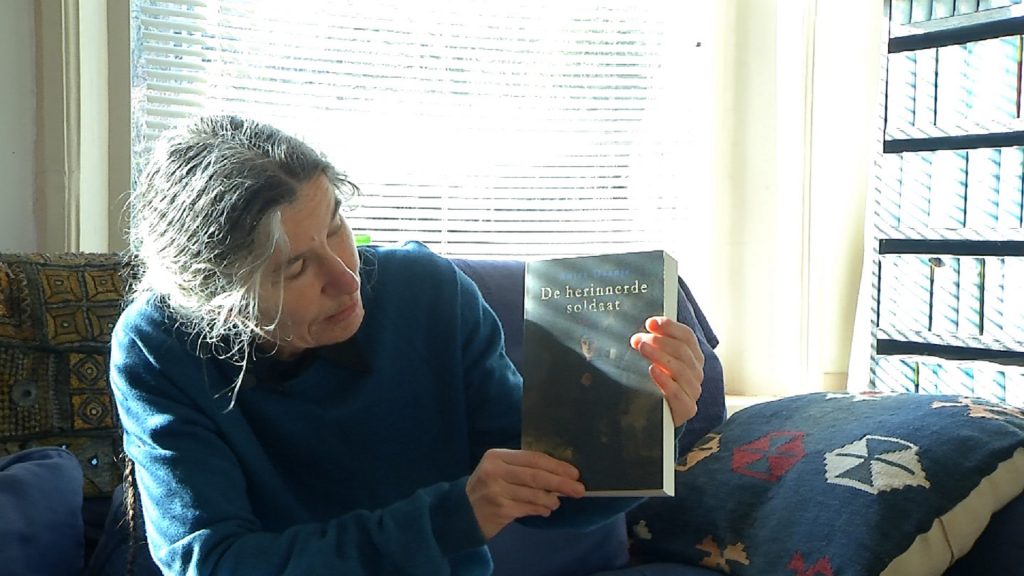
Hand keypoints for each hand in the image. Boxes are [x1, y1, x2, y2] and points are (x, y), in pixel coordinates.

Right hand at [466, 449, 584, 538]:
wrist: (460, 512)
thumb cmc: (486, 488)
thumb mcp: (499, 471)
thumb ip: (523, 470)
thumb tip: (559, 474)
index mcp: (497, 456)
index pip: (533, 458)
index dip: (556, 465)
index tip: (574, 473)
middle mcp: (495, 471)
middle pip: (536, 476)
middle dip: (561, 483)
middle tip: (580, 489)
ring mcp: (496, 491)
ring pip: (534, 494)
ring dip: (551, 499)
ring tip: (557, 502)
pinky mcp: (500, 510)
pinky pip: (528, 509)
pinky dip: (541, 510)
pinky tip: (545, 511)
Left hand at [630, 317, 703, 426]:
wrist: (658, 416)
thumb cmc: (655, 383)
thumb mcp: (655, 361)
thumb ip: (654, 344)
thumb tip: (645, 327)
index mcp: (692, 356)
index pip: (686, 336)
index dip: (670, 327)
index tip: (651, 322)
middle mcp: (696, 372)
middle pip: (682, 351)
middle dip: (659, 342)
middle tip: (639, 339)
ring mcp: (694, 390)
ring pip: (680, 369)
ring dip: (659, 356)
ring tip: (642, 349)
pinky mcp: (688, 408)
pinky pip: (677, 392)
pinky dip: (664, 380)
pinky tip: (652, 371)